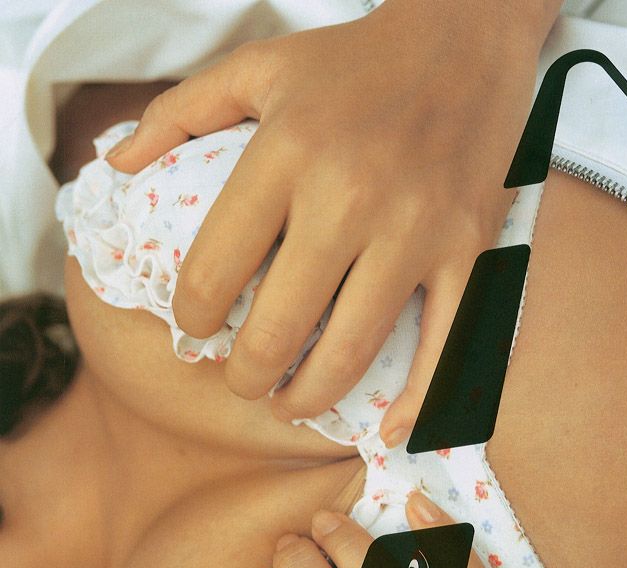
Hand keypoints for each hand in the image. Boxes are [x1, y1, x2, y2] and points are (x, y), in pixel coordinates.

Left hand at [106, 0, 558, 444]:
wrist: (465, 38)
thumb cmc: (353, 62)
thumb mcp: (258, 67)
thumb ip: (181, 112)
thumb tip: (118, 164)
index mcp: (287, 154)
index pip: (216, 267)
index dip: (193, 317)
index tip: (195, 328)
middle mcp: (350, 197)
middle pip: (280, 327)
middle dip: (247, 375)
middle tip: (242, 381)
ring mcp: (415, 230)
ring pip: (353, 350)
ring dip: (310, 397)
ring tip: (288, 402)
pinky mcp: (468, 250)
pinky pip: (444, 343)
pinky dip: (417, 400)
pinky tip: (388, 430)